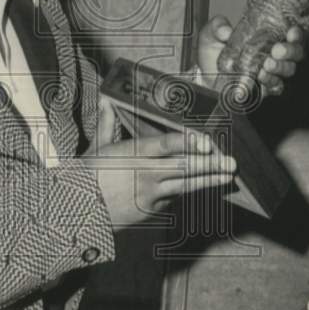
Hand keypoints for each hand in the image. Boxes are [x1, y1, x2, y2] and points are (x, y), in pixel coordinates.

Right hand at [81, 99, 236, 229]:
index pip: (165, 145)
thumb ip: (107, 122)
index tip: (206, 142)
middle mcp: (144, 174)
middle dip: (210, 164)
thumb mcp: (97, 146)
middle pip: (183, 168)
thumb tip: (106, 97)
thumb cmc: (88, 175)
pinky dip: (186, 191)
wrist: (78, 212)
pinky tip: (203, 185)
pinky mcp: (152, 210)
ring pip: (185, 185)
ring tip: (228, 175)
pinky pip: (173, 198)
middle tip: (230, 161)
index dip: (187, 143)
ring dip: (209, 179)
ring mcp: (150, 195)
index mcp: (132, 153)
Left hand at [196, 15, 304, 95]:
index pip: (290, 33)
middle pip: (296, 53)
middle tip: (277, 50)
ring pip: (289, 70)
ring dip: (281, 67)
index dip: (296, 33)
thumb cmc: (212, 52)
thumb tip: (226, 31)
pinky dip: (271, 82)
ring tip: (267, 64)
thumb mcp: (211, 33)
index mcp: (267, 35)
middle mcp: (274, 53)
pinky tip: (261, 76)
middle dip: (291, 51)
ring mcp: (271, 72)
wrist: (204, 76)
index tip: (292, 32)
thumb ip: (217, 27)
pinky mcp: (265, 89)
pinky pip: (276, 87)